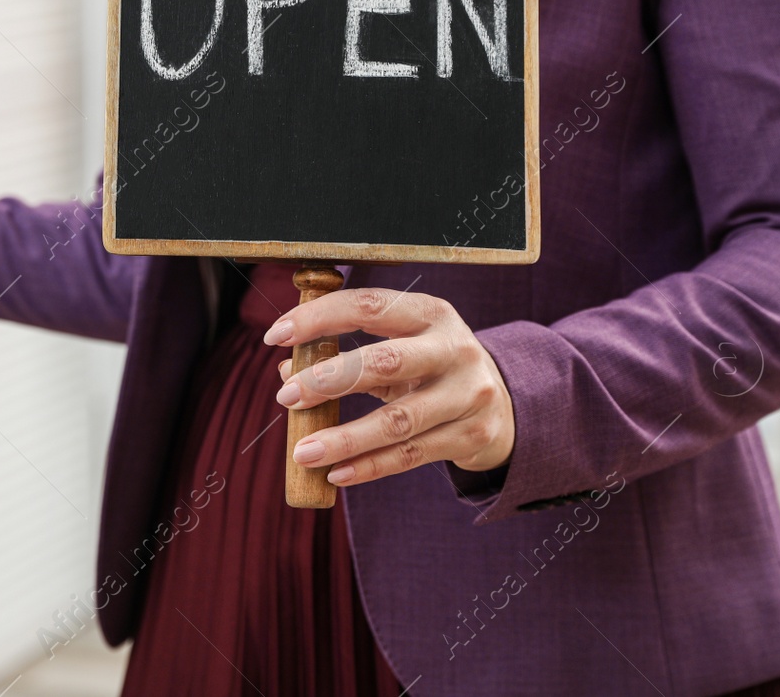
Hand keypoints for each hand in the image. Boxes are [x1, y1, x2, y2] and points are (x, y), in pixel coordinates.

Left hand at [264, 289, 514, 486]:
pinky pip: (411, 454)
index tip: (275, 334)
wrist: (503, 404)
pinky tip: (335, 473)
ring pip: (398, 420)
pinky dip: (369, 466)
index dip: (319, 318)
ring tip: (302, 452)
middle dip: (328, 379)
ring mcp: (467, 394)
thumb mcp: (399, 347)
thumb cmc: (431, 368)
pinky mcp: (471, 435)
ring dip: (344, 438)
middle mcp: (454, 349)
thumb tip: (285, 370)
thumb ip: (344, 354)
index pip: (369, 305)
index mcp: (430, 313)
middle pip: (385, 361)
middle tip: (286, 397)